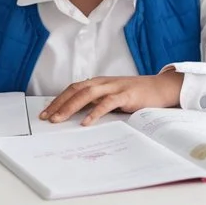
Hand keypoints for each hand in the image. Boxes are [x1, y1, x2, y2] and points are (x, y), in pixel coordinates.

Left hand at [40, 71, 183, 125]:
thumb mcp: (112, 97)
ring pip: (87, 94)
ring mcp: (114, 87)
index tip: (45, 113)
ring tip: (59, 119)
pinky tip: (86, 122)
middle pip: (75, 90)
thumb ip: (96, 102)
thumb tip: (77, 112)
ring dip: (71, 107)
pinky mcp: (126, 95)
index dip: (58, 99)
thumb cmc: (135, 94)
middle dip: (59, 104)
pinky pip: (107, 103)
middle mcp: (103, 82)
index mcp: (98, 82)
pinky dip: (95, 112)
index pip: (72, 89)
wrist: (160, 88)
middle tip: (46, 118)